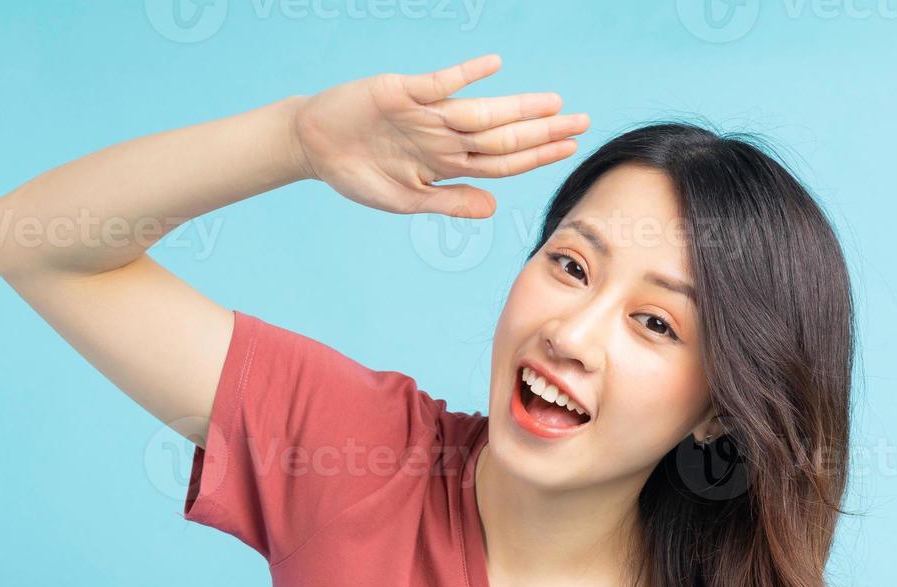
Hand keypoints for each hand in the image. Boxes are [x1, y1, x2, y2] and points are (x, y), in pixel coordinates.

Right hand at [290, 53, 589, 218]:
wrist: (313, 145)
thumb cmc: (359, 173)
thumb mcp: (406, 199)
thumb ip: (449, 201)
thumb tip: (493, 210)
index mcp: (448, 162)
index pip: (503, 160)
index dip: (536, 155)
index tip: (569, 148)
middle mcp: (444, 135)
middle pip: (502, 135)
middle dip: (542, 130)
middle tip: (583, 121)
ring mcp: (426, 113)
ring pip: (480, 112)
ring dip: (516, 107)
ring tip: (553, 103)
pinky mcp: (401, 92)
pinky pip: (438, 83)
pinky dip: (463, 75)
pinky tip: (493, 66)